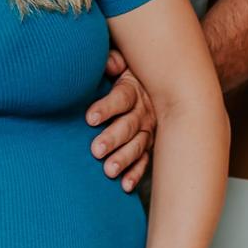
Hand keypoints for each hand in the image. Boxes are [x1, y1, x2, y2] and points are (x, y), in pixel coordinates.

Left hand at [85, 51, 155, 192]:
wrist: (157, 83)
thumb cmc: (129, 72)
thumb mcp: (124, 62)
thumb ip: (114, 61)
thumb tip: (109, 64)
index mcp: (134, 89)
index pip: (122, 98)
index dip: (106, 108)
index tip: (89, 118)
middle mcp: (144, 111)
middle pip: (129, 125)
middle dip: (113, 138)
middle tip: (96, 150)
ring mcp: (149, 130)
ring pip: (137, 146)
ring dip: (124, 159)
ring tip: (109, 171)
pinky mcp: (150, 146)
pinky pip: (144, 161)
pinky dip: (136, 174)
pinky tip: (125, 185)